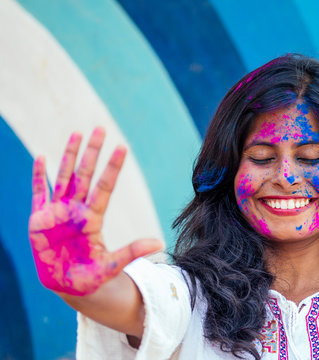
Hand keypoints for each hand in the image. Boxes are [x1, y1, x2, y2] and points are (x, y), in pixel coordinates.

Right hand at [29, 127, 162, 295]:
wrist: (66, 285)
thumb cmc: (89, 276)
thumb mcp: (111, 266)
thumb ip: (132, 252)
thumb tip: (160, 243)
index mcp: (93, 219)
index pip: (104, 187)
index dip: (112, 168)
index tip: (122, 147)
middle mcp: (76, 210)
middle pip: (84, 175)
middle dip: (92, 152)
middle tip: (101, 129)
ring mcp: (58, 212)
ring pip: (64, 177)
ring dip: (68, 156)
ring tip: (77, 134)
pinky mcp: (39, 220)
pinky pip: (39, 193)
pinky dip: (39, 177)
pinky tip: (41, 158)